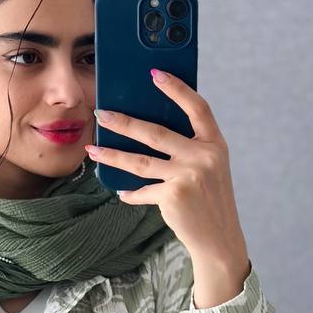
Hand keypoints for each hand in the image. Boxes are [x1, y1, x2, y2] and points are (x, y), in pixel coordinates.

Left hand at [85, 69, 248, 267]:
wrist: (219, 238)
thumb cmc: (209, 199)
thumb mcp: (208, 167)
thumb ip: (188, 147)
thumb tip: (145, 128)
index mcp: (215, 144)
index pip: (197, 107)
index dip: (177, 88)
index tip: (155, 73)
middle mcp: (204, 156)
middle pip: (156, 132)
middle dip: (123, 121)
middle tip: (101, 113)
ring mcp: (189, 176)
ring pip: (140, 161)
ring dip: (112, 155)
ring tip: (93, 149)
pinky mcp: (174, 196)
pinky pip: (143, 190)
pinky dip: (131, 193)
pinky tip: (122, 193)